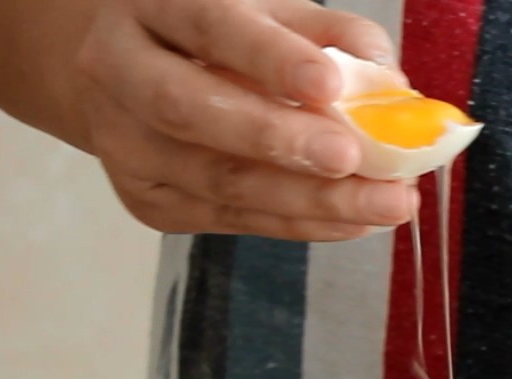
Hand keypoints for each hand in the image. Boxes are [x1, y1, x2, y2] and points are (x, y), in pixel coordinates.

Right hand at [70, 0, 415, 240]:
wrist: (138, 75)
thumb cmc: (223, 37)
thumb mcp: (273, 14)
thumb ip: (333, 37)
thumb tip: (391, 86)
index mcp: (153, 6)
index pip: (209, 27)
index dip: (269, 59)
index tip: (329, 85)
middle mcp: (120, 70)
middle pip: (188, 111)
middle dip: (275, 140)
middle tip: (350, 158)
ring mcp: (124, 142)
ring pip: (214, 181)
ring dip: (309, 200)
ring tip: (385, 203)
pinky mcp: (147, 199)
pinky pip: (231, 219)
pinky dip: (301, 223)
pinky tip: (355, 220)